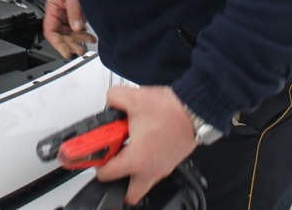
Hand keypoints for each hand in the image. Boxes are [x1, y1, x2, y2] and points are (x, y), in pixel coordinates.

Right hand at [43, 0, 95, 58]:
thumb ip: (74, 11)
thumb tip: (76, 28)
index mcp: (53, 7)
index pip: (50, 31)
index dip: (57, 43)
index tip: (66, 51)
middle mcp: (59, 12)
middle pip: (61, 34)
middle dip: (70, 43)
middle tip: (80, 50)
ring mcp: (68, 12)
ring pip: (70, 32)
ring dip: (78, 39)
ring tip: (89, 43)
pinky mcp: (77, 12)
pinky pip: (77, 27)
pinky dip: (83, 33)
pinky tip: (90, 36)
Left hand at [95, 85, 196, 204]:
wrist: (195, 111)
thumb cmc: (172, 110)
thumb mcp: (134, 98)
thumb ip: (113, 99)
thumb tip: (110, 102)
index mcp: (137, 159)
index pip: (106, 175)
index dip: (96, 163)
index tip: (97, 153)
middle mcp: (150, 170)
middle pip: (128, 193)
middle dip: (117, 180)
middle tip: (113, 160)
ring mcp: (162, 169)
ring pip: (142, 182)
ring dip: (132, 170)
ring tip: (129, 148)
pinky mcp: (171, 163)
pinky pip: (154, 170)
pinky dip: (145, 162)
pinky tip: (143, 142)